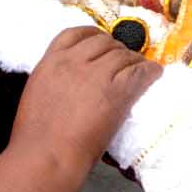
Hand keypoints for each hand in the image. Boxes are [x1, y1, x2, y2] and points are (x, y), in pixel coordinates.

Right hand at [13, 28, 159, 163]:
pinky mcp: (117, 92)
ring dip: (134, 60)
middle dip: (116, 48)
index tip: (102, 41)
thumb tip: (69, 83)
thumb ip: (54, 81)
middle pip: (103, 42)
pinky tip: (155, 73)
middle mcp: (74, 62)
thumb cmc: (36, 137)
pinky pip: (139, 72)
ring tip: (141, 68)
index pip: (75, 34)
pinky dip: (150, 71)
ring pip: (123, 55)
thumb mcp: (36, 95)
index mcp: (51, 62)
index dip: (93, 34)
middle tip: (124, 60)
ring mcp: (96, 75)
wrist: (46, 156)